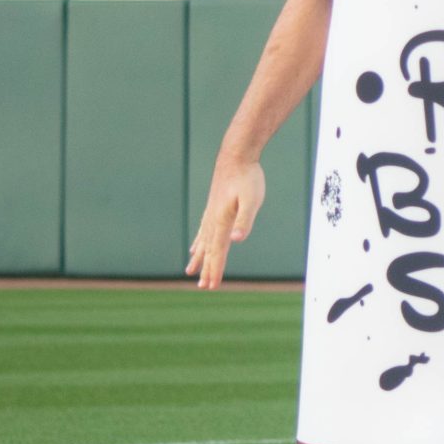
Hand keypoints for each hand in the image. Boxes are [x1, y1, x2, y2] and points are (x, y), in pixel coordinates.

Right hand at [187, 156, 266, 289]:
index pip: (218, 252)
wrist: (236, 156)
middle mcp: (213, 220)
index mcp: (222, 222)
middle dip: (207, 269)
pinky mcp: (213, 207)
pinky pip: (203, 231)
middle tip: (203, 287)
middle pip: (209, 250)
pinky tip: (195, 247)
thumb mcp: (252, 199)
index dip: (215, 270)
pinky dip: (198, 242)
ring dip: (199, 258)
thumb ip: (244, 220)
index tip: (211, 286)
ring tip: (191, 271)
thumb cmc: (248, 177)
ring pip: (203, 241)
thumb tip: (236, 240)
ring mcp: (211, 213)